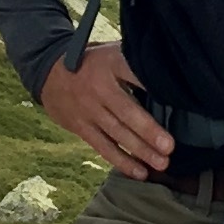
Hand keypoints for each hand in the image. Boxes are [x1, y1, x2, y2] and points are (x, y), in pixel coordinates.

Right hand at [36, 36, 172, 179]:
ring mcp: (88, 109)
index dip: (153, 86)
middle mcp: (99, 87)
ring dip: (140, 150)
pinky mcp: (81, 127)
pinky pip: (103, 146)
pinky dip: (122, 161)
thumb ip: (135, 61)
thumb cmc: (92, 63)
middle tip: (169, 146)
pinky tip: (140, 172)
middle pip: (126, 111)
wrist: (47, 73)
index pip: (134, 73)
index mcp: (111, 62)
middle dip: (148, 130)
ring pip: (117, 132)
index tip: (176, 99)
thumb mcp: (111, 51)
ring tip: (161, 163)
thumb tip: (171, 73)